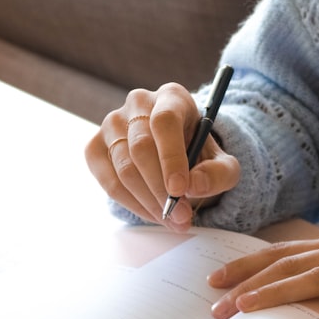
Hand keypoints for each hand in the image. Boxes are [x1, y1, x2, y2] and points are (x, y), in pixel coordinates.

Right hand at [85, 83, 240, 229]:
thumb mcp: (223, 165)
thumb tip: (194, 186)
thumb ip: (218, 174)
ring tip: (172, 220)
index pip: (164, 121)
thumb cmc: (200, 156)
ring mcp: (112, 124)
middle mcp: (138, 104)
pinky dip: (132, 205)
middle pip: (141, 148)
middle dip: (161, 189)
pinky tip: (152, 214)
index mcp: (171, 97)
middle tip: (181, 216)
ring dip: (149, 202)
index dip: (171, 157)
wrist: (178, 158)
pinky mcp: (95, 148)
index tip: (180, 190)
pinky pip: (109, 182)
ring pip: (124, 168)